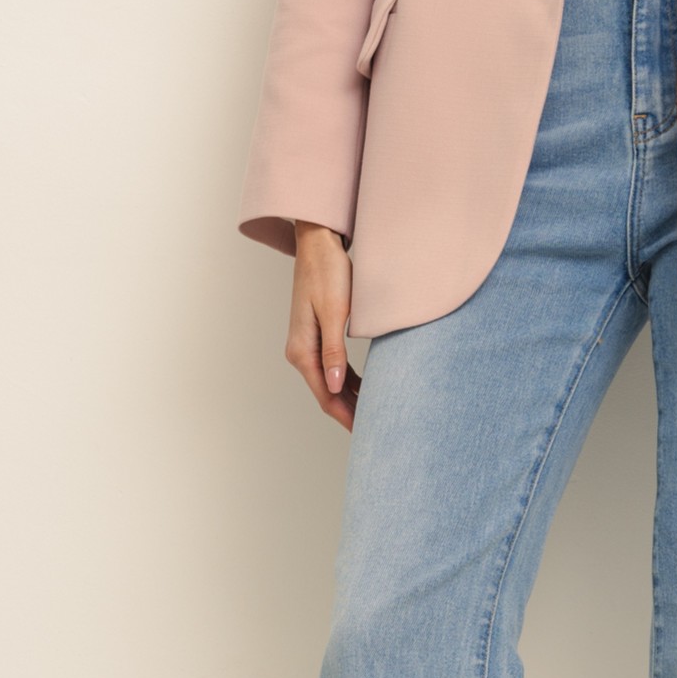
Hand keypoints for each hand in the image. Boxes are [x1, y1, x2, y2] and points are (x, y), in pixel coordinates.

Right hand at [287, 221, 357, 428]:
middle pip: (326, 393)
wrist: (319, 243)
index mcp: (301, 350)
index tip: (365, 434)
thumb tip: (333, 386)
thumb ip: (333, 351)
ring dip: (350, 399)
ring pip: (330, 382)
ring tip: (374, 414)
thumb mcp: (333, 312)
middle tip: (376, 431)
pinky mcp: (318, 334)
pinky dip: (349, 381)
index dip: (345, 417)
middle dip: (349, 413)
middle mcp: (300, 351)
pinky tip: (366, 389)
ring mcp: (308, 343)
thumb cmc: (327, 272)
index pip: (325, 395)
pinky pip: (333, 367)